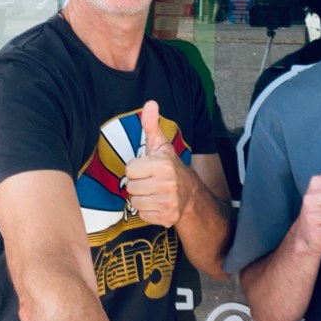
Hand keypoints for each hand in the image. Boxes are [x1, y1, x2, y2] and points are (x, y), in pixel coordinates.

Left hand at [125, 100, 191, 227]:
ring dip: (141, 198)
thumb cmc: (169, 167)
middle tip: (150, 181)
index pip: (130, 169)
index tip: (147, 168)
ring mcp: (169, 202)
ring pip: (135, 203)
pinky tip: (157, 203)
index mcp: (163, 165)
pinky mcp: (168, 217)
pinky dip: (147, 211)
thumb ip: (151, 125)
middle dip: (137, 184)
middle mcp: (168, 184)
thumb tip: (150, 103)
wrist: (190, 194)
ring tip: (153, 192)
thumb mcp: (160, 145)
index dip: (136, 169)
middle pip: (131, 187)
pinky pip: (142, 215)